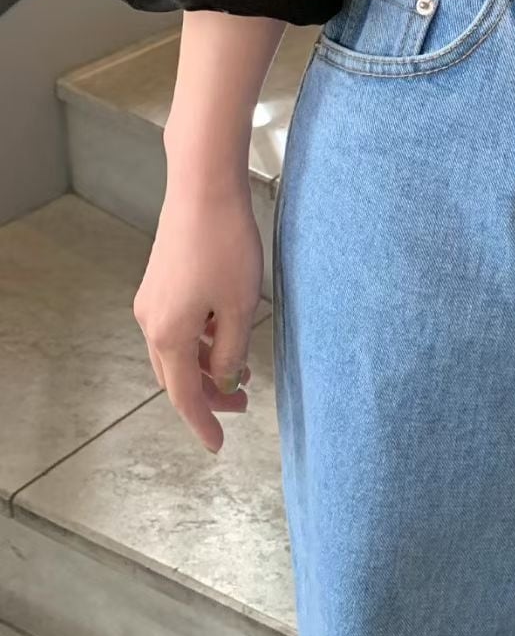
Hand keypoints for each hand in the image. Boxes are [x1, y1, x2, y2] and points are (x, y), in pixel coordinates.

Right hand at [133, 180, 263, 453]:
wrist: (202, 190)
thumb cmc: (225, 246)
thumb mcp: (238, 307)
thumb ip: (231, 351)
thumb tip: (225, 379)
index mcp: (169, 335)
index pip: (185, 396)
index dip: (203, 422)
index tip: (217, 445)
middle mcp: (150, 322)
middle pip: (176, 376)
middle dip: (206, 396)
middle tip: (241, 403)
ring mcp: (150, 301)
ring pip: (175, 352)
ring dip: (204, 367)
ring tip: (241, 369)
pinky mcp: (159, 283)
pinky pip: (175, 328)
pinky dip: (198, 342)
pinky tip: (223, 335)